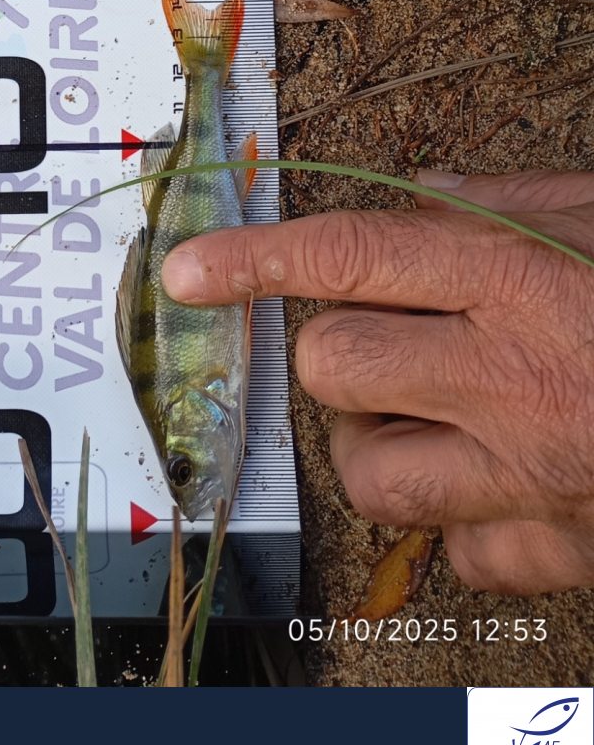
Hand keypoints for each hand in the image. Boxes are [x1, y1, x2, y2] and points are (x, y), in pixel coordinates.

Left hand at [162, 170, 593, 593]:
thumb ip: (513, 200)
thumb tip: (431, 190)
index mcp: (517, 278)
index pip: (349, 257)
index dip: (253, 260)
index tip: (187, 270)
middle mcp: (507, 377)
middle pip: (334, 365)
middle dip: (337, 347)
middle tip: (394, 338)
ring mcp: (527, 472)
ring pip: (367, 475)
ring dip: (373, 442)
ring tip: (422, 415)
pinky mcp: (557, 546)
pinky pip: (456, 554)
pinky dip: (457, 524)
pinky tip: (485, 485)